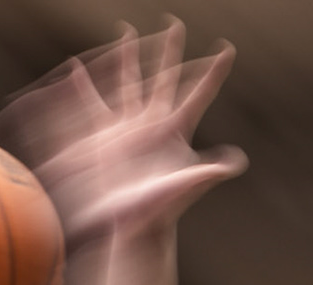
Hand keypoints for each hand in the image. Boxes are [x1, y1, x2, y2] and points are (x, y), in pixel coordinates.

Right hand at [0, 22, 246, 246]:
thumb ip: (206, 172)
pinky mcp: (101, 138)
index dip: (214, 74)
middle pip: (164, 79)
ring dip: (129, 58)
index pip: (198, 96)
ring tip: (128, 33)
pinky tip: (76, 68)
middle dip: (169, 52)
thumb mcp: (181, 188)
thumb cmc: (154, 214)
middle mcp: (153, 126)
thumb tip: (236, 162)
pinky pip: (90, 103)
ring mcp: (126, 129)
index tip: (228, 50)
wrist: (123, 231)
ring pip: (127, 83)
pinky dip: (83, 85)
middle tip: (176, 24)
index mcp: (174, 132)